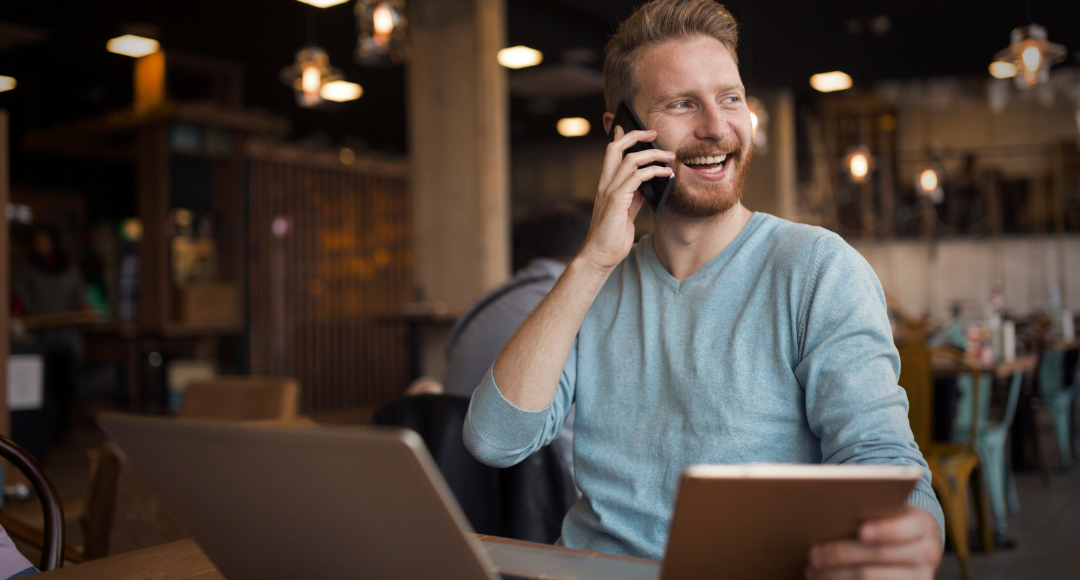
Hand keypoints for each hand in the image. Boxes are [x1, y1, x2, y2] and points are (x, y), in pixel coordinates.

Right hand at [577, 126, 673, 271]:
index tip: (628, 127)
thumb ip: (633, 196)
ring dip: (652, 154)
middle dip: (634, 136)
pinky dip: (654, 171)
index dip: (620, 138)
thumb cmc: (612, 237)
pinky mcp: (616, 200)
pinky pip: (637, 177)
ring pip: (630, 160)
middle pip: (615, 148)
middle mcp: (605, 184)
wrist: (600, 256)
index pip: (610, 154)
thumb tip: (649, 183)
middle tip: (652, 132)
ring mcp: (609, 191)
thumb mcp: (625, 212)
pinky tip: (667, 174)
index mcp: (606, 186)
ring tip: (670, 156)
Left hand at [805, 506, 941, 579]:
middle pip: (878, 555)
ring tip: (811, 569)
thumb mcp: (889, 511)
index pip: (904, 528)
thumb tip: (828, 509)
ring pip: (869, 578)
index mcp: (921, 527)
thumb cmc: (890, 521)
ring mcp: (917, 577)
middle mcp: (925, 554)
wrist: (916, 545)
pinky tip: (823, 579)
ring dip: (835, 575)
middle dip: (841, 555)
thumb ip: (869, 508)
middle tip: (812, 555)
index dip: (884, 531)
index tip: (861, 531)